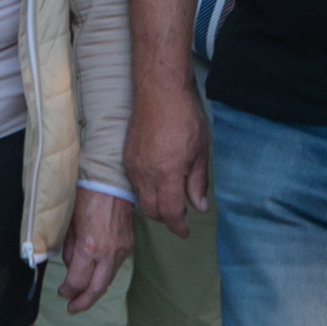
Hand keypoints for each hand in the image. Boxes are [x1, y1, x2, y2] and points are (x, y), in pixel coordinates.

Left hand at [58, 188, 135, 312]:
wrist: (111, 179)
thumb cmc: (87, 195)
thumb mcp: (69, 222)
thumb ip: (68, 248)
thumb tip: (69, 265)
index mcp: (89, 247)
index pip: (77, 281)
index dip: (67, 290)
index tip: (61, 292)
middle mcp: (107, 253)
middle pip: (96, 288)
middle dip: (83, 302)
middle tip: (72, 309)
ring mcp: (121, 250)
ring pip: (108, 280)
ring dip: (95, 291)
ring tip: (84, 298)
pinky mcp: (128, 244)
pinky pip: (116, 267)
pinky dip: (105, 276)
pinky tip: (96, 277)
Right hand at [124, 73, 209, 232]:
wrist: (158, 95)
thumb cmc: (183, 119)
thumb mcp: (199, 152)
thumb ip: (197, 182)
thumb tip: (199, 207)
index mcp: (167, 174)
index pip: (170, 213)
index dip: (178, 226)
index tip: (185, 231)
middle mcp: (146, 174)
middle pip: (152, 211)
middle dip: (166, 219)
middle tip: (180, 215)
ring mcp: (133, 167)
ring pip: (141, 200)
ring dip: (155, 206)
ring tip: (171, 199)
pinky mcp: (126, 159)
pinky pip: (135, 185)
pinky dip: (146, 192)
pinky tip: (158, 183)